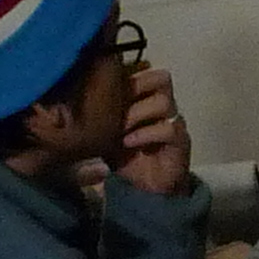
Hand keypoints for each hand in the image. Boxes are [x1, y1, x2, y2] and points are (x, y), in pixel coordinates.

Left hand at [113, 63, 194, 196]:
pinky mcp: (181, 141)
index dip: (127, 74)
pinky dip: (145, 134)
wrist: (145, 189)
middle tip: (115, 106)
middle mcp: (163, 104)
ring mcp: (174, 121)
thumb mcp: (105, 131)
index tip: (104, 87)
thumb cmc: (124, 156)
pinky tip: (128, 143)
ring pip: (164, 102)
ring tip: (120, 130)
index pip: (144, 69)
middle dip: (136, 89)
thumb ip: (100, 112)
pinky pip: (169, 128)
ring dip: (137, 114)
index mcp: (146, 97)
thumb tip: (78, 93)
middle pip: (161, 78)